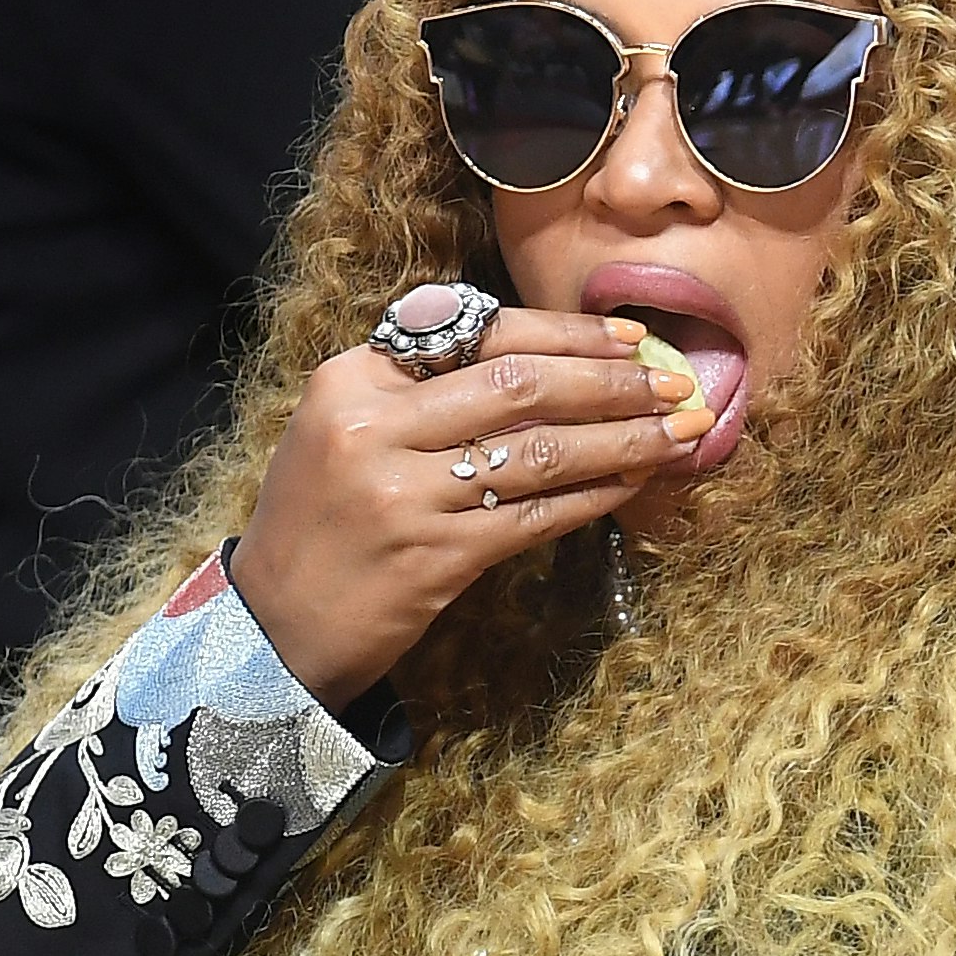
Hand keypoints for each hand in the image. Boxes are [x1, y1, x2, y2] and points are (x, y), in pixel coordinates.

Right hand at [229, 304, 704, 703]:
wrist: (275, 623)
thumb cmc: (323, 519)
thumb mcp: (346, 428)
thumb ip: (422, 389)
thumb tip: (548, 362)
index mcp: (353, 378)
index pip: (478, 334)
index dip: (564, 333)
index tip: (628, 337)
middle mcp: (376, 428)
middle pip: (520, 385)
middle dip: (611, 380)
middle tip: (678, 379)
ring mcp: (406, 495)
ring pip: (540, 451)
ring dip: (623, 438)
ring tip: (680, 429)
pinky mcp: (436, 558)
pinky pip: (536, 516)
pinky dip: (594, 496)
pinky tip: (634, 484)